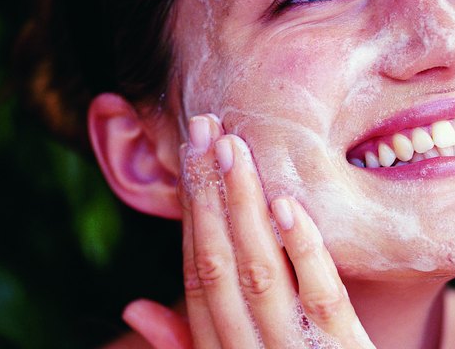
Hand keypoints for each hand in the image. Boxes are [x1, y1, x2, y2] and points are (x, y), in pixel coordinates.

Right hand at [124, 114, 374, 348]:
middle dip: (210, 195)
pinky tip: (289, 204)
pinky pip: (322, 302)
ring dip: (244, 208)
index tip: (190, 158)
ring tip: (233, 148)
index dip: (191, 216)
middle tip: (206, 127)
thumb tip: (133, 305)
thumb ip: (188, 343)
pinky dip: (304, 252)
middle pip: (222, 266)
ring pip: (263, 274)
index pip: (197, 279)